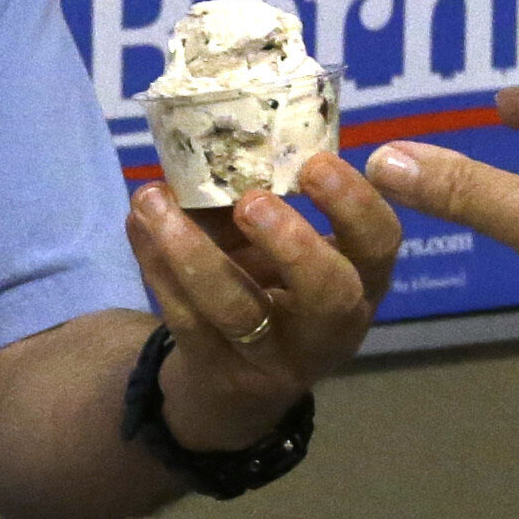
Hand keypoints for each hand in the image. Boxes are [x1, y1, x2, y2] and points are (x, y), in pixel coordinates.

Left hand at [126, 150, 404, 451]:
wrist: (235, 381)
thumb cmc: (268, 284)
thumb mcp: (279, 243)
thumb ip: (258, 193)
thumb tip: (207, 136)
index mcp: (362, 278)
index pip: (380, 242)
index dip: (357, 204)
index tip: (316, 161)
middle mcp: (332, 325)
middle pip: (329, 293)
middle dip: (292, 243)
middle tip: (251, 201)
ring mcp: (277, 358)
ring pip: (239, 310)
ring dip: (192, 251)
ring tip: (153, 200)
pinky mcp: (222, 372)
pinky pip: (188, 320)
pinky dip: (157, 267)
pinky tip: (138, 225)